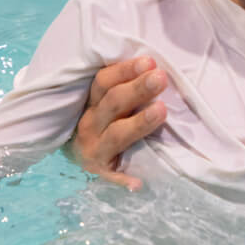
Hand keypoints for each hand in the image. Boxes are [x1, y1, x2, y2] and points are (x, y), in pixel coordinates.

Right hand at [65, 57, 167, 190]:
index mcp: (93, 102)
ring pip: (117, 133)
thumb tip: (155, 67)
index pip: (105, 81)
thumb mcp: (110, 103)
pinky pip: (111, 176)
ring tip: (162, 110)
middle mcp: (90, 123)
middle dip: (138, 89)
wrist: (82, 156)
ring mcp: (94, 148)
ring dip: (139, 122)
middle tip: (161, 78)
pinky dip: (122, 180)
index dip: (126, 71)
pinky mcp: (100, 172)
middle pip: (113, 103)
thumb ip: (126, 88)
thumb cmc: (107, 121)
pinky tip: (137, 183)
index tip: (150, 62)